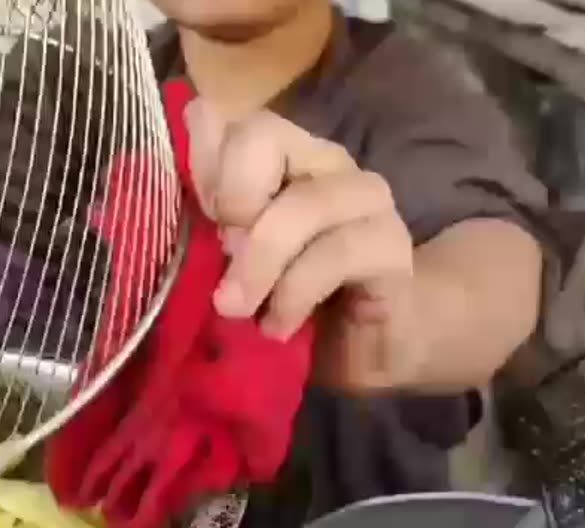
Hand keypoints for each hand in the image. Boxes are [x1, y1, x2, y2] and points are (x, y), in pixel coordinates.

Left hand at [184, 101, 425, 392]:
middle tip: (222, 259)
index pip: (234, 117)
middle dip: (232, 200)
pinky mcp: (391, 245)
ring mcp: (365, 198)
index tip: (204, 224)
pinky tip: (277, 325)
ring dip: (259, 262)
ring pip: (303, 202)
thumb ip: (211, 207)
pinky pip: (334, 255)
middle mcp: (325, 160)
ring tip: (237, 309)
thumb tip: (193, 121)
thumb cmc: (288, 298)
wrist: (364, 353)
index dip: (206, 165)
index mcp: (282, 154)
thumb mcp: (232, 256)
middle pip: (266, 133)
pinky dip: (294, 294)